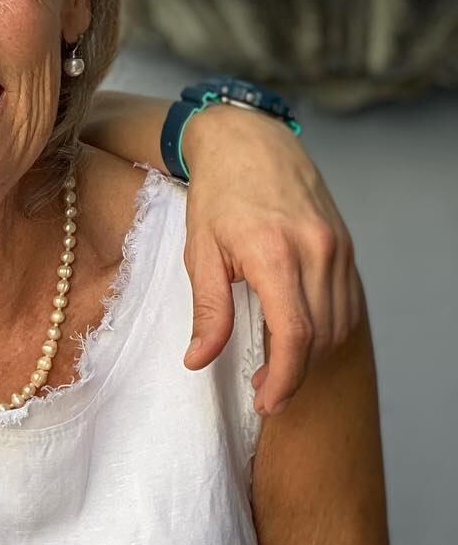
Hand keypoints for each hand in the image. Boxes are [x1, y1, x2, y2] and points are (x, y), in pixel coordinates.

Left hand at [181, 110, 359, 414]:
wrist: (250, 142)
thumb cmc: (218, 196)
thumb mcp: (200, 253)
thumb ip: (207, 312)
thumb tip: (198, 362)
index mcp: (276, 254)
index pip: (296, 334)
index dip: (284, 378)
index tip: (265, 402)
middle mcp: (317, 251)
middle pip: (321, 337)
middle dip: (295, 376)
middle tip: (264, 395)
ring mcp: (337, 247)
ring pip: (339, 324)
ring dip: (312, 357)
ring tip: (277, 371)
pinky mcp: (344, 245)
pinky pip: (347, 303)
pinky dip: (329, 331)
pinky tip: (300, 340)